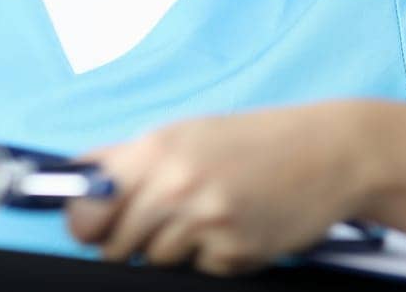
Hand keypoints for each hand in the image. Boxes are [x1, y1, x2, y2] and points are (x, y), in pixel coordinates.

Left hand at [63, 100, 376, 275]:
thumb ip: (130, 160)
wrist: (331, 152)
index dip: (85, 223)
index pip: (85, 205)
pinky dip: (218, 257)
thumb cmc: (255, 142)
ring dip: (180, 248)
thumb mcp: (187, 135)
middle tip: (171, 218)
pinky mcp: (235, 251)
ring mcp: (206, 220)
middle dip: (134, 242)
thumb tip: (74, 182)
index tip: (95, 226)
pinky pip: (203, 270)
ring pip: (158, 261)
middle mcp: (176, 183)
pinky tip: (241, 226)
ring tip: (214, 214)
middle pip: (116, 246)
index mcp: (156, 149)